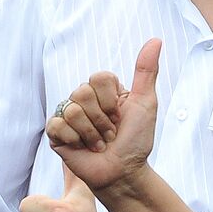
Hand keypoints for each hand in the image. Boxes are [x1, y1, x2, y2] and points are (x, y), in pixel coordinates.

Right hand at [49, 39, 161, 195]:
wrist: (123, 172)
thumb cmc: (136, 140)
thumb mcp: (146, 103)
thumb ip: (146, 71)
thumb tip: (155, 40)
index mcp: (104, 90)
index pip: (98, 77)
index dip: (111, 100)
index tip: (121, 115)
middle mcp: (84, 99)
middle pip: (82, 92)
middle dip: (103, 119)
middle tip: (111, 133)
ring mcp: (68, 116)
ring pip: (72, 110)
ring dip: (92, 132)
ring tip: (100, 143)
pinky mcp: (56, 134)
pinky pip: (58, 125)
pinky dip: (76, 140)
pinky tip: (84, 148)